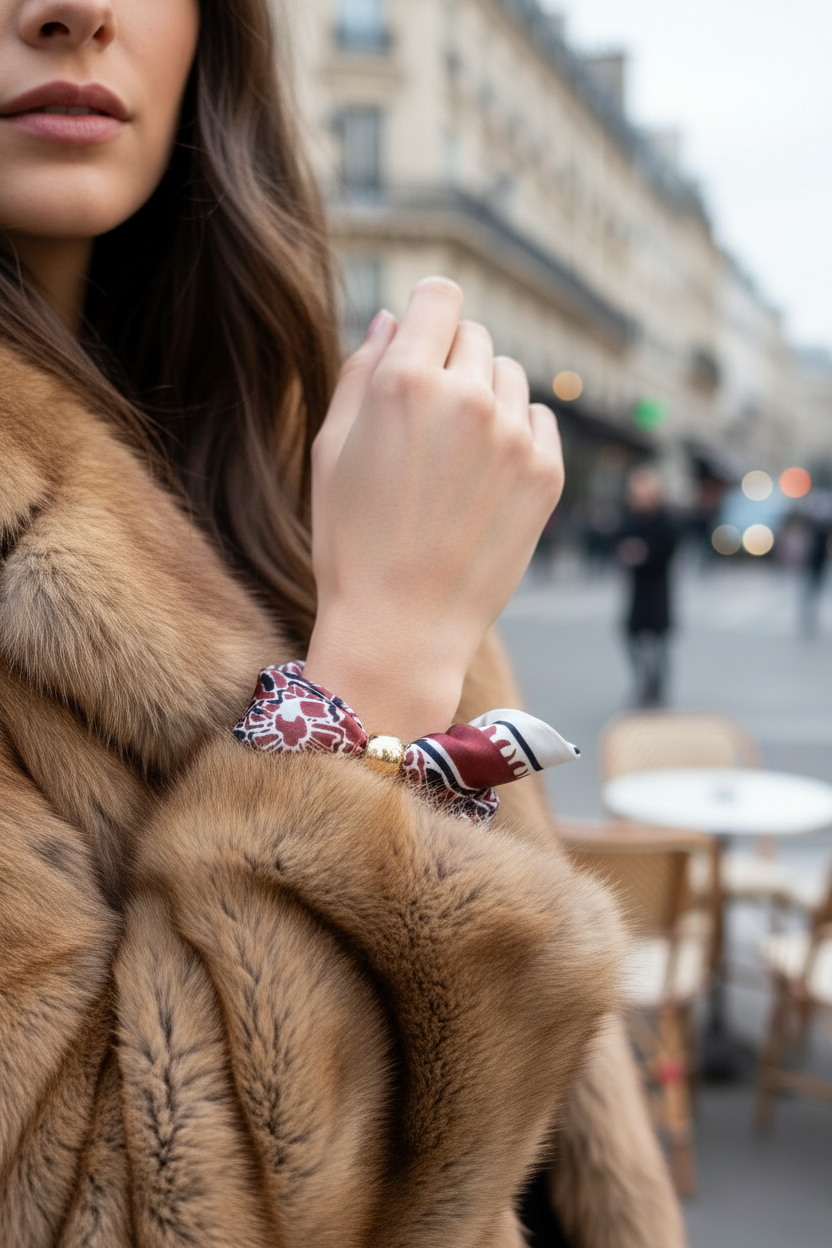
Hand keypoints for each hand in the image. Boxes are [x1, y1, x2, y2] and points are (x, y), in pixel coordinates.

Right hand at [305, 277, 563, 741]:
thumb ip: (359, 372)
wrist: (401, 627)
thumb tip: (391, 320)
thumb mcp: (331, 451)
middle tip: (426, 425)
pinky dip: (516, 434)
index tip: (421, 344)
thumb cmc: (352, 541)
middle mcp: (466, 398)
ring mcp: (513, 436)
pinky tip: (484, 478)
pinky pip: (539, 419)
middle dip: (451, 363)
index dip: (427, 316)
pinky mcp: (546, 473)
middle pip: (474, 336)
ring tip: (454, 458)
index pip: (440, 296)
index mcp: (404, 382)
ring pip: (510, 376)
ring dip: (485, 397)